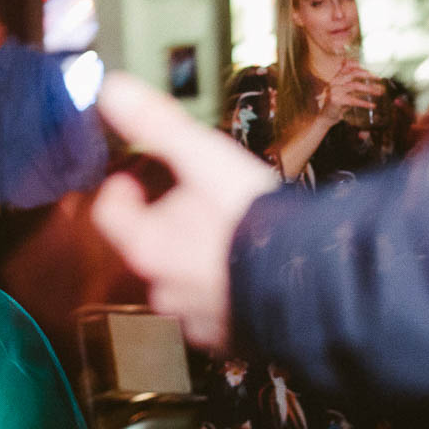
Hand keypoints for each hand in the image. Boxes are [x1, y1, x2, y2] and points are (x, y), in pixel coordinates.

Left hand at [89, 72, 279, 347]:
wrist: (318, 286)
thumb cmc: (258, 224)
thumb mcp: (205, 159)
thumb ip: (157, 125)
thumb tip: (113, 89)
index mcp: (148, 248)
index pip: (109, 214)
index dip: (120, 189)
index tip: (133, 176)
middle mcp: (165, 290)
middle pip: (148, 248)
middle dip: (166, 222)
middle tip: (195, 198)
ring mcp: (200, 319)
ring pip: (185, 281)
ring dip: (199, 258)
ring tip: (232, 233)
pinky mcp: (236, 338)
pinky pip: (221, 309)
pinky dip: (230, 288)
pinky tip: (256, 269)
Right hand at [316, 59, 381, 122]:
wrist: (325, 117)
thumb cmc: (338, 105)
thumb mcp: (346, 94)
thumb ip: (354, 86)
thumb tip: (371, 84)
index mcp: (336, 78)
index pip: (348, 67)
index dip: (360, 67)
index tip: (372, 72)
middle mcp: (334, 82)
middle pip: (353, 74)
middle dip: (368, 75)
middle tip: (379, 78)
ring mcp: (334, 90)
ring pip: (355, 85)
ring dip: (369, 88)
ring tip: (379, 92)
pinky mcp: (336, 100)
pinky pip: (353, 100)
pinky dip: (364, 103)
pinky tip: (372, 105)